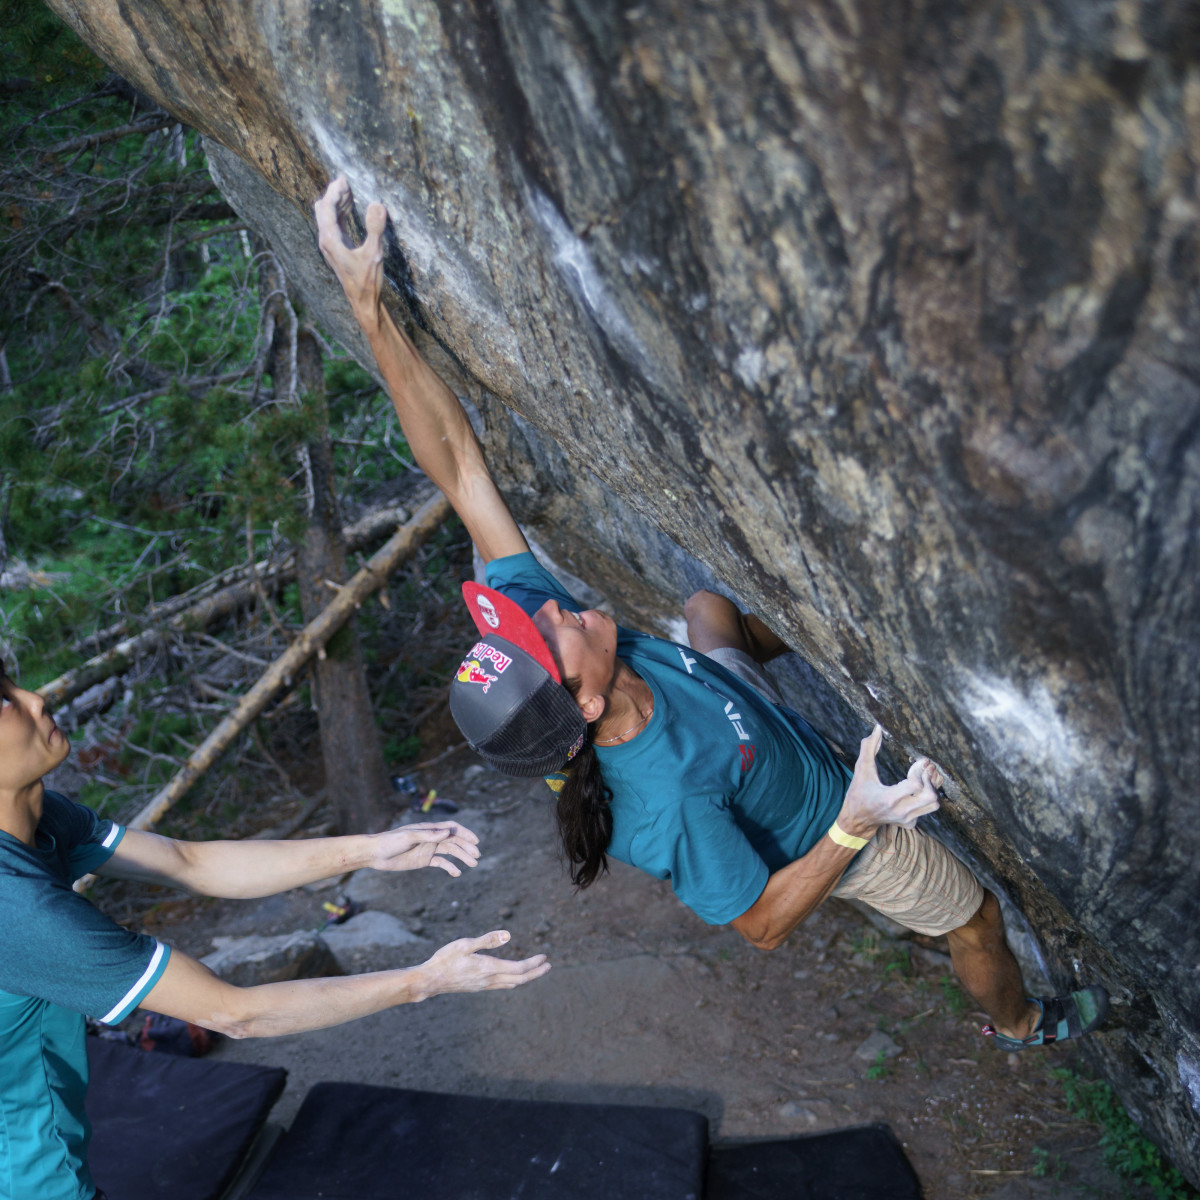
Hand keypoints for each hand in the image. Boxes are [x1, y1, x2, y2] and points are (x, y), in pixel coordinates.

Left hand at [313, 176, 387, 328]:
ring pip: (327, 216)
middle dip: (333, 194)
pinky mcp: (336, 248)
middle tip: (346, 181)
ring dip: (337, 202)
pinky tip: (350, 207)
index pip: (327, 207)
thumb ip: (375, 228)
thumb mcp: (374, 254)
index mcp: (330, 240)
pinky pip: (334, 224)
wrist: (363, 302)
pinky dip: (340, 213)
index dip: (335, 191)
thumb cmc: (367, 281)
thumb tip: (377, 204)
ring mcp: (330, 245)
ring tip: (349, 190)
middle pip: (323, 208)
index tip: (344, 178)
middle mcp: (326, 240)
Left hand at [367, 821, 480, 876]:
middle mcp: (431, 838)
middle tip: (477, 857)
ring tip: (472, 864)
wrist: (375, 853)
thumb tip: (448, 832)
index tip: (476, 841)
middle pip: (453, 841)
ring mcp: (428, 849)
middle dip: (466, 847)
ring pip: (450, 852)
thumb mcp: (409, 837)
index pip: (451, 828)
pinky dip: (450, 867)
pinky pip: (440, 862)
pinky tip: (456, 873)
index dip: (465, 833)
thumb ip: (428, 835)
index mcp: (429, 829)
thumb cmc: (390, 841)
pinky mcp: (424, 860)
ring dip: (462, 857)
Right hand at [420, 931, 550, 996]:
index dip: (534, 964)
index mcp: (489, 968)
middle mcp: (489, 980)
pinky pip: (502, 986)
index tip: (544, 957)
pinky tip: (511, 977)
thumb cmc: (445, 960)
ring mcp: (484, 986)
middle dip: (535, 973)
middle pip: (519, 979)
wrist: (430, 980)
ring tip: (534, 971)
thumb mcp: (465, 944)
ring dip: (525, 978)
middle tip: (548, 966)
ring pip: (511, 984)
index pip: (519, 969)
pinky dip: (513, 981)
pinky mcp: (478, 987)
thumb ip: (488, 940)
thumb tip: (509, 935)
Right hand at [839, 724, 942, 835]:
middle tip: (927, 767)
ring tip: (926, 775)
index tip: (922, 761)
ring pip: (933, 804)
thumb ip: (868, 747)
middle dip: (931, 780)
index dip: (921, 771)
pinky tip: (920, 785)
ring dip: (932, 787)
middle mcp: (901, 811)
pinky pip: (927, 808)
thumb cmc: (858, 793)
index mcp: (889, 798)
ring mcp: (907, 819)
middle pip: (930, 797)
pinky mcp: (911, 822)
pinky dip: (927, 794)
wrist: (857, 820)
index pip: (916, 786)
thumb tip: (878, 728)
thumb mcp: (861, 769)